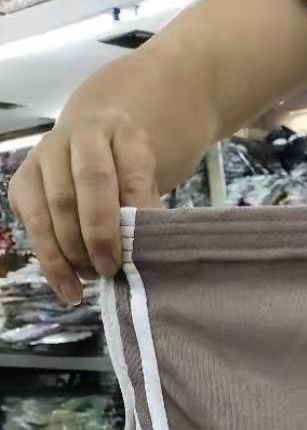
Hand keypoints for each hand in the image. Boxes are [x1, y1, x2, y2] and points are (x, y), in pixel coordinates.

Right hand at [8, 106, 160, 305]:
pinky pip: (32, 223)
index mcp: (119, 133)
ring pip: (50, 208)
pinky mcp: (23, 181)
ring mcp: (43, 157)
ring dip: (70, 252)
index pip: (123, 174)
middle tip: (109, 269)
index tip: (133, 252)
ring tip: (90, 279)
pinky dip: (50, 259)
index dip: (125, 217)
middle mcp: (74, 137)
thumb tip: (146, 250)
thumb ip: (148, 208)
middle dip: (95, 236)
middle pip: (80, 189)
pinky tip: (67, 286)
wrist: (97, 143)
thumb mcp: (150, 183)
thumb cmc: (129, 171)